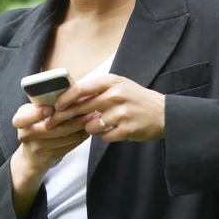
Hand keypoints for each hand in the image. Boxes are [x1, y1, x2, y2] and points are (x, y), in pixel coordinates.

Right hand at [12, 102, 89, 173]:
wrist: (32, 157)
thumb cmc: (36, 125)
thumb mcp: (32, 112)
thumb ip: (44, 102)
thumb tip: (69, 85)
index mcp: (20, 121)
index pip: (24, 118)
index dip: (37, 114)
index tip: (51, 109)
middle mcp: (26, 135)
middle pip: (53, 127)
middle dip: (74, 118)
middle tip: (89, 109)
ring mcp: (38, 148)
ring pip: (64, 136)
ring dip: (81, 126)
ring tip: (93, 117)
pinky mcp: (50, 157)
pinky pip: (69, 145)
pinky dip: (80, 136)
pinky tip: (88, 128)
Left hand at [46, 74, 165, 141]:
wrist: (164, 114)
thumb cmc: (136, 99)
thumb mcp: (118, 86)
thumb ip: (95, 90)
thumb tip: (67, 97)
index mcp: (111, 82)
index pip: (80, 89)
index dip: (64, 99)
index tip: (55, 107)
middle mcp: (115, 95)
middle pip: (80, 108)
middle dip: (65, 117)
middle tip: (54, 123)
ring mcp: (121, 113)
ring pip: (90, 126)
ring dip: (92, 128)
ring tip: (104, 123)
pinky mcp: (126, 129)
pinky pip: (104, 137)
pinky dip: (105, 136)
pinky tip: (115, 130)